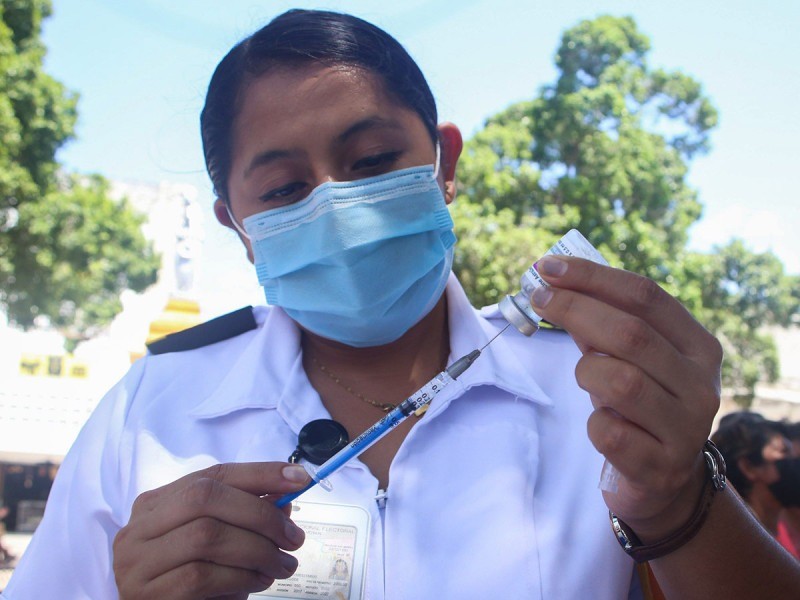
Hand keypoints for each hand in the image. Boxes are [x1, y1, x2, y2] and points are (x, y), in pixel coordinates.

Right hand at [113, 462, 310, 599]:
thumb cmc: (193, 582)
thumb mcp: (219, 543)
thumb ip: (245, 517)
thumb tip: (284, 501)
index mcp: (156, 504)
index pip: (212, 475)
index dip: (259, 473)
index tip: (299, 478)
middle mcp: (139, 527)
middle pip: (205, 497)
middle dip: (260, 513)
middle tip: (293, 537)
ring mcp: (137, 562)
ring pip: (206, 536)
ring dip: (258, 550)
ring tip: (282, 565)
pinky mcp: (147, 594)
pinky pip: (201, 576)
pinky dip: (241, 576)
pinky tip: (260, 581)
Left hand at [531, 256, 721, 541]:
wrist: (663, 481)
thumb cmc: (640, 405)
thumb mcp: (631, 360)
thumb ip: (604, 324)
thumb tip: (553, 282)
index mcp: (698, 346)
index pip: (646, 296)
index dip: (593, 277)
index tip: (547, 267)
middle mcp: (701, 384)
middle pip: (631, 333)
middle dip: (575, 310)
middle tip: (538, 299)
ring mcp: (686, 429)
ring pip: (621, 381)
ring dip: (587, 373)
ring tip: (587, 378)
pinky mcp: (661, 467)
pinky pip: (609, 432)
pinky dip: (593, 423)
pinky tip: (602, 424)